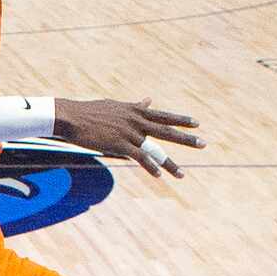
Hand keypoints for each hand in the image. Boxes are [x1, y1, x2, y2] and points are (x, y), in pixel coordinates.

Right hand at [53, 95, 202, 177]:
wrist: (72, 117)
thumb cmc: (90, 111)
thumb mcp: (116, 105)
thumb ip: (134, 106)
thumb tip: (148, 100)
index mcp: (136, 111)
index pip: (164, 115)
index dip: (181, 120)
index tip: (196, 123)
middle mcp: (137, 121)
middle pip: (167, 131)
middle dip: (187, 139)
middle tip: (204, 144)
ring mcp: (129, 133)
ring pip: (155, 149)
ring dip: (169, 164)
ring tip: (182, 174)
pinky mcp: (119, 144)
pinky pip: (139, 157)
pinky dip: (149, 167)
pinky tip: (158, 175)